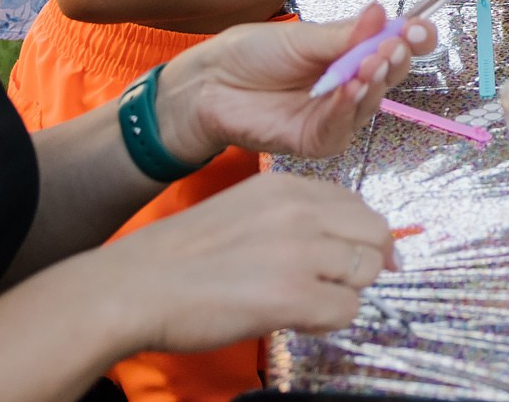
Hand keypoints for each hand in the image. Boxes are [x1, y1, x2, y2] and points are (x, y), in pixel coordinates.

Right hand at [106, 173, 395, 349]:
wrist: (133, 287)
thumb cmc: (179, 258)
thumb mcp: (243, 212)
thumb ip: (291, 217)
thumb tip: (337, 242)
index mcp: (286, 187)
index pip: (356, 204)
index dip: (361, 237)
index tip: (354, 259)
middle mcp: (300, 211)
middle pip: (375, 234)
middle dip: (365, 262)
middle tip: (336, 286)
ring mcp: (301, 251)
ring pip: (366, 271)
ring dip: (343, 293)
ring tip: (306, 304)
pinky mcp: (294, 295)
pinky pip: (347, 309)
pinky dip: (328, 321)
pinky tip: (296, 321)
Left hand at [157, 3, 433, 162]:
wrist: (209, 84)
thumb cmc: (252, 54)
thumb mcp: (302, 37)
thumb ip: (345, 35)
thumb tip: (384, 13)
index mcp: (351, 52)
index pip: (394, 47)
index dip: (414, 39)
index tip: (421, 30)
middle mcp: (351, 83)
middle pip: (390, 75)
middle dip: (396, 60)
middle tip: (394, 45)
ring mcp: (335, 114)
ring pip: (370, 103)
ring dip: (374, 83)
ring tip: (371, 63)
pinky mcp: (316, 140)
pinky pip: (342, 127)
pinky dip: (348, 107)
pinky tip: (349, 88)